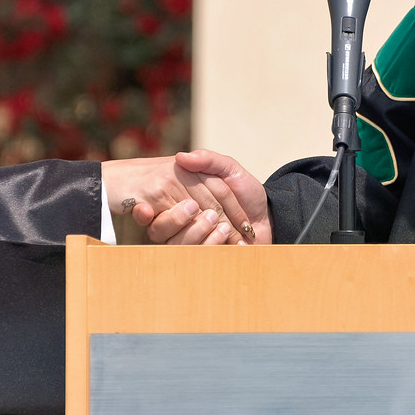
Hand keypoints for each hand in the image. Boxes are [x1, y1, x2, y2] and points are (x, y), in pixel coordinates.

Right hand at [130, 151, 269, 245]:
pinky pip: (197, 257)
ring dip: (198, 234)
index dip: (147, 211)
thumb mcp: (230, 170)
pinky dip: (213, 246)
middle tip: (207, 215)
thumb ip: (209, 160)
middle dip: (179, 222)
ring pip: (177, 245)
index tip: (144, 210)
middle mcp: (181, 223)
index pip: (159, 206)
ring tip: (225, 228)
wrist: (270, 217)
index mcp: (181, 200)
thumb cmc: (248, 193)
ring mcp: (192, 242)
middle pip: (161, 230)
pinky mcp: (206, 256)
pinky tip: (235, 242)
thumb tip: (181, 157)